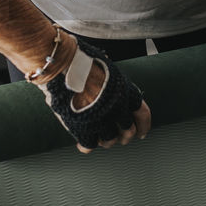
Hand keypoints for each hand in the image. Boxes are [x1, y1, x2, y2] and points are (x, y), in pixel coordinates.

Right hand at [38, 37, 150, 152]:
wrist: (62, 65)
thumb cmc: (80, 60)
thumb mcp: (106, 66)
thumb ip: (113, 81)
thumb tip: (114, 84)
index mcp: (124, 91)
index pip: (142, 113)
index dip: (143, 125)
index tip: (141, 132)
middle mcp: (116, 107)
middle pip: (128, 131)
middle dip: (125, 136)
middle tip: (121, 139)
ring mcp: (101, 119)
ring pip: (110, 140)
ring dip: (106, 141)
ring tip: (100, 138)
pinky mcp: (83, 128)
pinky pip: (89, 144)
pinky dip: (87, 145)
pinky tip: (83, 143)